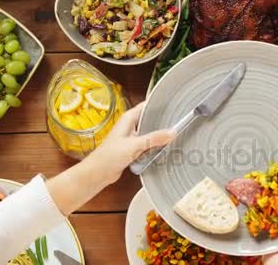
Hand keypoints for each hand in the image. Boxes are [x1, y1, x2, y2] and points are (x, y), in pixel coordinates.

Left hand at [47, 102, 174, 215]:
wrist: (97, 174)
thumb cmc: (110, 156)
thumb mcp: (135, 145)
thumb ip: (154, 138)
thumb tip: (173, 132)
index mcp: (129, 118)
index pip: (147, 105)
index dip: (160, 104)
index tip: (174, 104)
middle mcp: (131, 125)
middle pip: (151, 119)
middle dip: (163, 121)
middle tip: (180, 122)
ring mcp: (132, 138)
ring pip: (150, 133)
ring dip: (160, 136)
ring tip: (176, 135)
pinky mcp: (133, 149)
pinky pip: (148, 145)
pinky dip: (155, 147)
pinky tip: (165, 149)